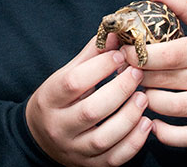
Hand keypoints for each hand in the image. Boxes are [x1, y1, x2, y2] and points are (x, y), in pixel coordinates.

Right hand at [26, 35, 152, 165]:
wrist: (40, 137)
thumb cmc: (58, 99)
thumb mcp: (66, 74)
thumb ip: (91, 56)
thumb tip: (115, 34)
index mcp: (49, 99)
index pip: (73, 83)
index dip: (99, 67)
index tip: (119, 54)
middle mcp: (59, 127)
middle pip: (91, 111)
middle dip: (119, 90)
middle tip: (137, 73)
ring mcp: (74, 149)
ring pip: (104, 138)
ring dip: (129, 116)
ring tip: (143, 97)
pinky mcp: (89, 165)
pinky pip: (114, 158)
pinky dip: (134, 143)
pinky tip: (146, 123)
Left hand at [123, 0, 186, 147]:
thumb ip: (182, 5)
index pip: (172, 54)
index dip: (142, 55)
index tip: (124, 53)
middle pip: (168, 80)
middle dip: (139, 76)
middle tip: (122, 72)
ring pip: (174, 108)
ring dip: (148, 101)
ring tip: (137, 91)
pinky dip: (167, 135)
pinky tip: (151, 123)